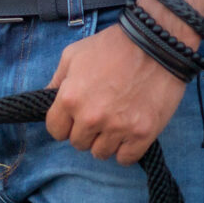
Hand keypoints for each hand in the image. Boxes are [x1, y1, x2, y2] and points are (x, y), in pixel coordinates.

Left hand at [44, 23, 190, 163]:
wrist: (155, 44)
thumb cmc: (112, 46)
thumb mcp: (73, 55)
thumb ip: (57, 80)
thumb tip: (48, 98)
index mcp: (70, 98)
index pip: (56, 131)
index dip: (64, 124)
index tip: (74, 118)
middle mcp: (91, 117)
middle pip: (78, 144)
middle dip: (85, 131)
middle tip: (99, 114)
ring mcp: (117, 128)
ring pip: (101, 153)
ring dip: (106, 141)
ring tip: (116, 121)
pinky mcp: (142, 134)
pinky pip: (126, 158)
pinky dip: (126, 149)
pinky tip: (128, 132)